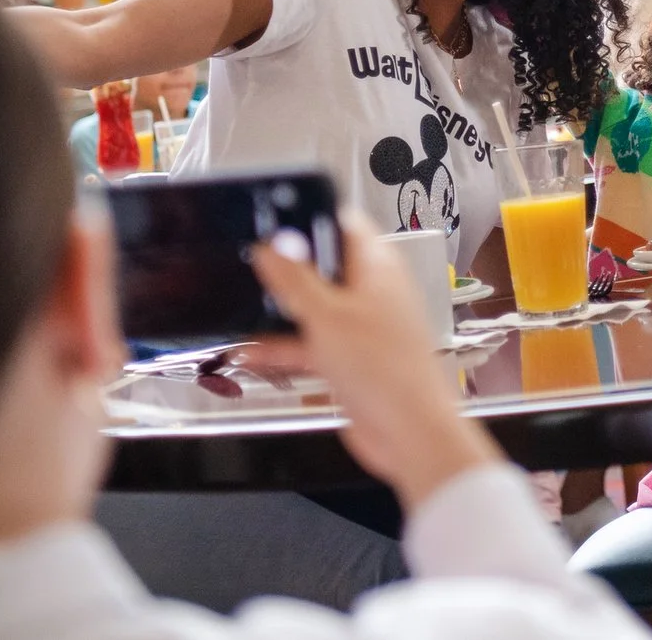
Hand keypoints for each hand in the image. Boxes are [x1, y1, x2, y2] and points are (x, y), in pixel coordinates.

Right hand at [251, 214, 500, 509]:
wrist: (409, 434)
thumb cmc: (390, 373)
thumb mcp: (328, 317)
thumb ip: (297, 279)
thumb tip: (274, 244)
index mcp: (378, 269)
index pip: (346, 225)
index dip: (312, 217)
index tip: (277, 219)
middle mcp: (372, 295)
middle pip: (325, 268)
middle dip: (288, 269)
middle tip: (253, 266)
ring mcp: (362, 329)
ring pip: (314, 309)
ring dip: (280, 312)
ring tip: (242, 307)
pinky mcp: (350, 362)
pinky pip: (311, 346)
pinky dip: (283, 348)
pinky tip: (252, 352)